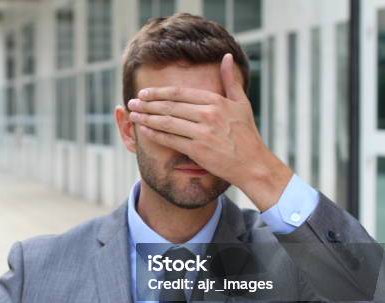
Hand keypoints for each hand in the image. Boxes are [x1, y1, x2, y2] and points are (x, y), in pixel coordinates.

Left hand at [127, 54, 291, 210]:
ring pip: (167, 122)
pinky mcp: (198, 150)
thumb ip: (231, 80)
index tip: (144, 92)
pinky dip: (154, 134)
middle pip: (170, 106)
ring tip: (133, 115)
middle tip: (132, 102)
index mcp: (216, 101)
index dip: (158, 92)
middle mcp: (208, 114)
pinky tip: (144, 130)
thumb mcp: (241, 103)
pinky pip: (170, 139)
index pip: (179, 93)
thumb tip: (227, 56)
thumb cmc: (246, 134)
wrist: (252, 164)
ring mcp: (202, 132)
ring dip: (146, 118)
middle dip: (147, 104)